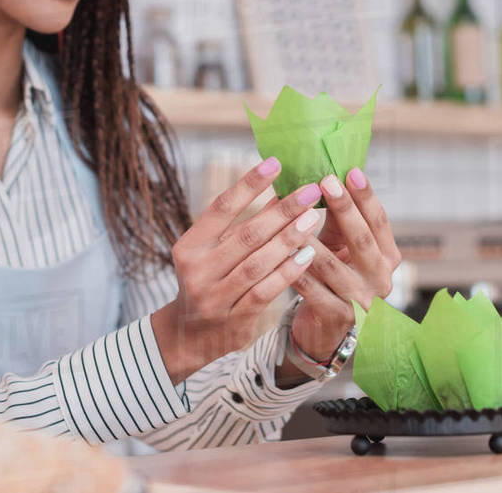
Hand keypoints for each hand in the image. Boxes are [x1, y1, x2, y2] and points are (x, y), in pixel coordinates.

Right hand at [151, 157, 322, 384]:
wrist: (188, 336)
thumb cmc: (209, 281)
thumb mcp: (210, 252)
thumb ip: (238, 227)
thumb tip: (279, 191)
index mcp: (190, 246)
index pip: (221, 208)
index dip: (248, 184)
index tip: (275, 164)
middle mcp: (198, 270)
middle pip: (246, 234)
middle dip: (281, 210)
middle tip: (310, 190)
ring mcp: (215, 297)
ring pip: (258, 262)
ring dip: (289, 238)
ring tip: (313, 217)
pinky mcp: (235, 319)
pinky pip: (266, 291)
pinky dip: (288, 271)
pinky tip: (308, 254)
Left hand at [289, 167, 399, 361]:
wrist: (328, 328)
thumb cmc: (335, 276)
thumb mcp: (343, 247)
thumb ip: (339, 220)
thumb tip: (323, 177)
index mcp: (388, 257)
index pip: (379, 222)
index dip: (366, 196)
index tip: (351, 171)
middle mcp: (381, 279)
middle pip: (362, 240)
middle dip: (344, 208)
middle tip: (327, 181)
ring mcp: (361, 301)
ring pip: (332, 265)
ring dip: (310, 238)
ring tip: (294, 214)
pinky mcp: (338, 317)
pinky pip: (312, 289)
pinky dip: (294, 268)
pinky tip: (280, 251)